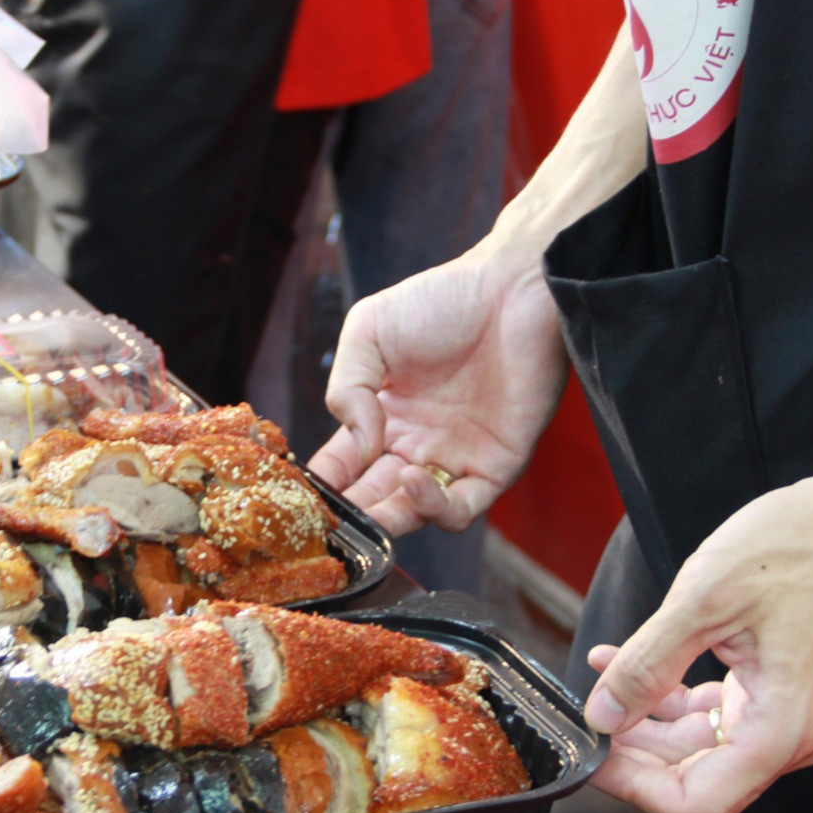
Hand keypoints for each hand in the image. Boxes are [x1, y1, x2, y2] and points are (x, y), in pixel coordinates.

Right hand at [308, 246, 567, 535]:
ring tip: (367, 508)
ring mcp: (455, 459)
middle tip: (328, 524)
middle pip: (374, 499)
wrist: (513, 289)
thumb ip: (346, 389)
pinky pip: (461, 508)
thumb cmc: (442, 300)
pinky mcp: (496, 466)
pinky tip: (411, 476)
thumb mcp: (368, 332)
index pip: (343, 467)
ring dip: (386, 520)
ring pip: (413, 514)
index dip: (322, 487)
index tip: (299, 497)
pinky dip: (432, 506)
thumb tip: (358, 448)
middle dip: (351, 517)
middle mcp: (416, 445)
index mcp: (383, 417)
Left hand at [583, 467, 812, 812]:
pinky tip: (631, 661)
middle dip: (635, 753)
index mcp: (783, 729)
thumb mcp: (704, 601)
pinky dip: (673, 692)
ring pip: (704, 743)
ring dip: (648, 718)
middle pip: (698, 777)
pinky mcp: (786, 688)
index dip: (636, 789)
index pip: (697, 804)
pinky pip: (720, 709)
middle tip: (589, 719)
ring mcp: (793, 713)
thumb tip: (605, 713)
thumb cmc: (808, 546)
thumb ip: (648, 665)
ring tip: (600, 680)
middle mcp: (795, 734)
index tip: (597, 759)